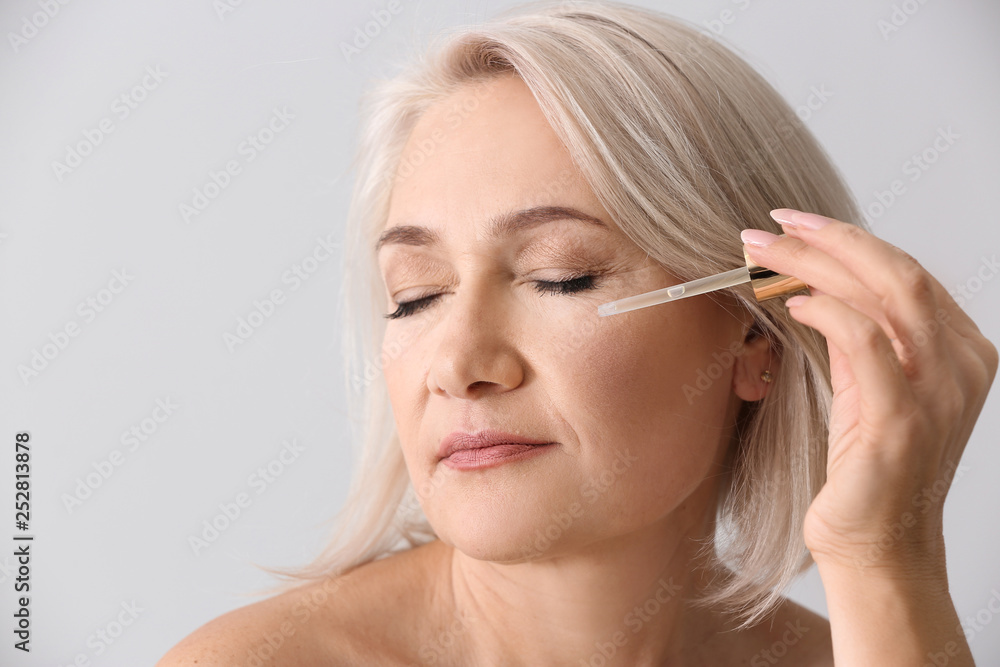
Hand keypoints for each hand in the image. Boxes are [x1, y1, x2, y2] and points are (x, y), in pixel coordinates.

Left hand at [741, 209, 996, 575]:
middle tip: (771, 225)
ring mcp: (939, 393)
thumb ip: (858, 337)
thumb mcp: (866, 388)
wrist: (878, 548)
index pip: (906, 274)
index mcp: (960, 352)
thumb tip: (810, 281)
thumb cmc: (866, 468)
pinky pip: (867, 342)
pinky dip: (826, 310)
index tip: (794, 224)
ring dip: (816, 263)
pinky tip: (789, 302)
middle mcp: (961, 366)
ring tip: (763, 252)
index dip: (848, 240)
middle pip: (898, 272)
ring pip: (885, 295)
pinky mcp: (902, 420)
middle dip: (829, 239)